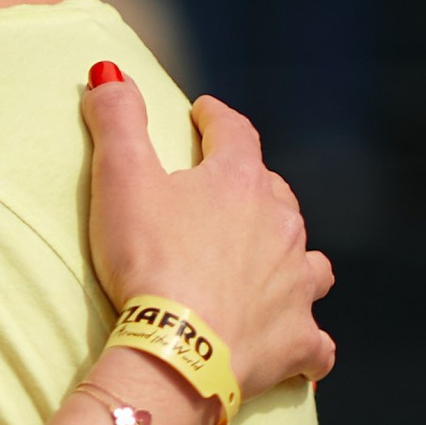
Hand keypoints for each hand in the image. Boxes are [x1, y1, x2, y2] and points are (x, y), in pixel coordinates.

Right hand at [82, 70, 335, 402]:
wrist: (178, 350)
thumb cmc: (148, 261)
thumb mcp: (120, 179)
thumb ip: (117, 121)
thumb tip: (108, 74)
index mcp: (240, 182)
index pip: (235, 133)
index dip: (217, 120)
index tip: (205, 116)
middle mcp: (281, 227)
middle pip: (276, 196)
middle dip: (256, 191)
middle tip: (230, 198)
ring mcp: (296, 285)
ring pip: (310, 264)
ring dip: (293, 261)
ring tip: (274, 267)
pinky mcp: (297, 341)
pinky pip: (317, 343)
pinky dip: (309, 344)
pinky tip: (303, 349)